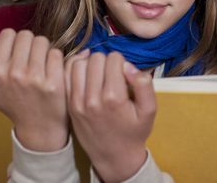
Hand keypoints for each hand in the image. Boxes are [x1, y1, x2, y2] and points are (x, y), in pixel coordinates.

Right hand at [0, 29, 88, 151]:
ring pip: (43, 41)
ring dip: (43, 49)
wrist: (38, 127)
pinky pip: (56, 53)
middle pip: (26, 35)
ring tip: (41, 63)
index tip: (16, 52)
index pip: (8, 34)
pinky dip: (55, 58)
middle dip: (29, 43)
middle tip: (30, 58)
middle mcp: (15, 74)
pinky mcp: (55, 81)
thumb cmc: (12, 104)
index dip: (13, 40)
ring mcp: (36, 78)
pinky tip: (51, 70)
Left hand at [65, 52, 155, 182]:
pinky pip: (67, 76)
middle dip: (106, 62)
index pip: (114, 59)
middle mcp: (93, 99)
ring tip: (100, 74)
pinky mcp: (70, 105)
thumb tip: (128, 66)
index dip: (122, 62)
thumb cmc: (134, 132)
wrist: (114, 156)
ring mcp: (78, 102)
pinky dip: (76, 70)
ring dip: (91, 64)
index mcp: (114, 98)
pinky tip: (87, 76)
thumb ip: (144, 85)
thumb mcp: (149, 111)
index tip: (124, 74)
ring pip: (79, 64)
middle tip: (112, 74)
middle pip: (96, 59)